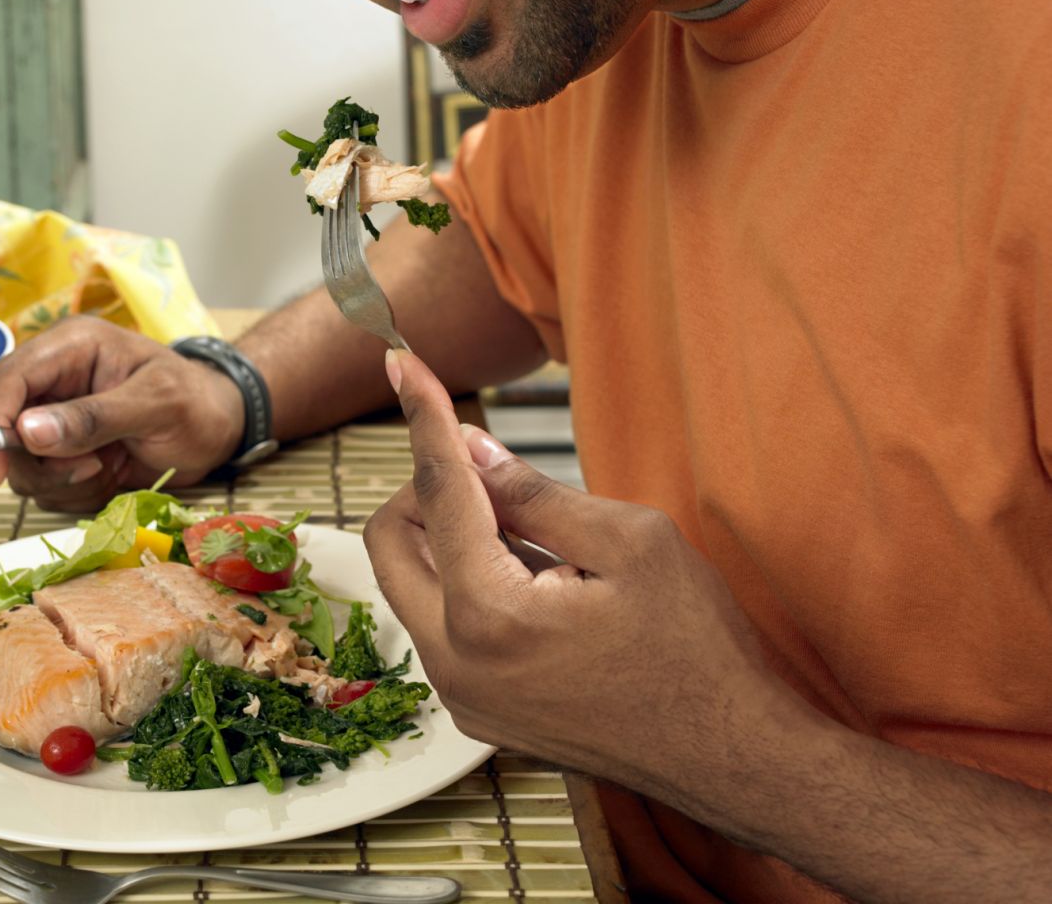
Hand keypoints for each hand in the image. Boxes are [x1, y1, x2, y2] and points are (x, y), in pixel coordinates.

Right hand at [0, 317, 244, 511]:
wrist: (219, 427)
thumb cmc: (195, 401)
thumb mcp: (155, 403)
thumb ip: (93, 417)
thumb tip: (28, 431)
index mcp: (70, 348)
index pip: (6, 379)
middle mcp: (54, 382)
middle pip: (3, 429)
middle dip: (38, 462)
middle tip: (90, 467)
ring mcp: (57, 422)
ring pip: (23, 466)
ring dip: (62, 481)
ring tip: (109, 466)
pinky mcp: (66, 456)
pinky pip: (47, 487)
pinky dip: (76, 493)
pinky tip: (111, 475)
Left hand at [364, 349, 788, 797]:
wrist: (734, 759)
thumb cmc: (698, 653)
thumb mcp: (631, 541)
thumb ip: (535, 491)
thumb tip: (468, 450)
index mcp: (487, 615)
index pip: (436, 489)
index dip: (422, 416)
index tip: (403, 365)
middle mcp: (456, 664)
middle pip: (390, 542)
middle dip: (424, 488)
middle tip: (485, 469)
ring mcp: (463, 697)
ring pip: (413, 585)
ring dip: (449, 540)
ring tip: (536, 534)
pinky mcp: (480, 712)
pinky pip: (444, 627)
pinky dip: (468, 585)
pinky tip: (538, 578)